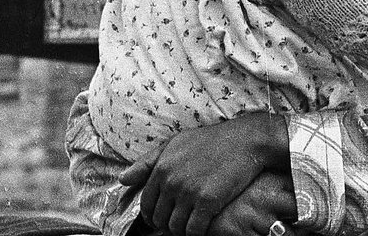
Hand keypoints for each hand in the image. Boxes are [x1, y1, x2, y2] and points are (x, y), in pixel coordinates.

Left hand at [121, 113, 288, 235]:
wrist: (244, 140)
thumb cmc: (210, 141)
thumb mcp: (175, 143)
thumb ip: (147, 162)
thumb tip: (123, 179)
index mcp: (161, 167)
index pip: (146, 203)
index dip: (152, 215)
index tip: (162, 218)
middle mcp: (172, 181)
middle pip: (159, 218)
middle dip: (167, 223)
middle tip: (180, 220)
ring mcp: (189, 191)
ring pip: (175, 227)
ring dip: (182, 229)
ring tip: (192, 222)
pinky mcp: (208, 201)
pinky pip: (194, 230)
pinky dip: (196, 232)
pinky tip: (204, 223)